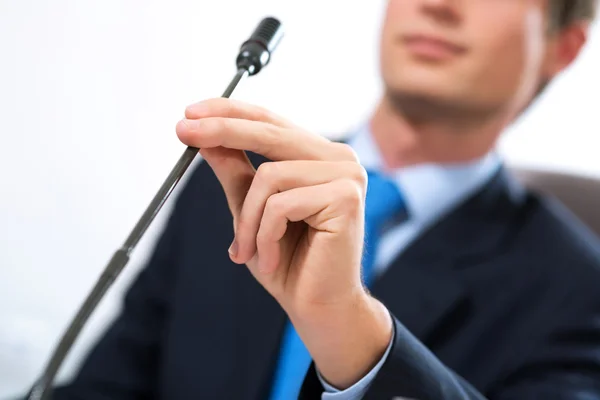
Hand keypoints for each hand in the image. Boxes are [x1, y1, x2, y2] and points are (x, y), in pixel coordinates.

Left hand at [176, 98, 391, 388]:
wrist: (317, 306)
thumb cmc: (288, 260)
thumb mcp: (250, 211)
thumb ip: (235, 172)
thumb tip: (206, 139)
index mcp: (319, 156)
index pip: (272, 120)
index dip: (231, 111)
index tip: (191, 113)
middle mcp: (339, 158)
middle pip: (270, 133)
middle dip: (222, 131)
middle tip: (183, 131)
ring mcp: (347, 175)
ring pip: (269, 176)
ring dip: (247, 220)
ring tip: (247, 250)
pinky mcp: (346, 198)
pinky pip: (280, 204)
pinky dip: (264, 235)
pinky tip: (271, 258)